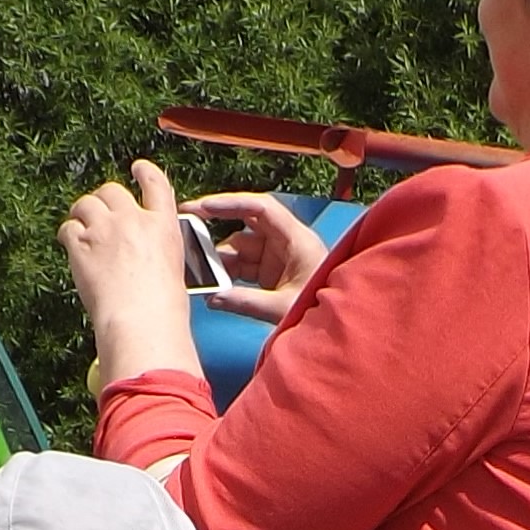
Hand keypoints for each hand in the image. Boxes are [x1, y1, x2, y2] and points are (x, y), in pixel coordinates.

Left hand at [60, 162, 202, 388]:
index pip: (156, 184)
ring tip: (81, 227)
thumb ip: (159, 247)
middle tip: (100, 213)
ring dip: (82, 213)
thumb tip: (146, 248)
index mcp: (163, 225)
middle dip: (104, 199)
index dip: (145, 172)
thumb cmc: (161, 307)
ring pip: (86, 204)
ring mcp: (104, 229)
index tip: (138, 168)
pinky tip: (70, 246)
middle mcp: (133, 220)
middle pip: (112, 190)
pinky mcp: (81, 244)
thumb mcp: (174, 267)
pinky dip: (67, 235)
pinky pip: (67, 228)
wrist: (140, 320)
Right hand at [183, 190, 328, 322]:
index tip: (202, 207)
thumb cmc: (322, 308)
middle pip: (244, 227)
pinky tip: (214, 287)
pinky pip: (242, 267)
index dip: (230, 203)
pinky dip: (227, 276)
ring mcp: (277, 258)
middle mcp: (285, 243)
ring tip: (201, 276)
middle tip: (189, 239)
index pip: (260, 209)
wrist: (341, 325)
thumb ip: (247, 302)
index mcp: (296, 239)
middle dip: (217, 232)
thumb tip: (213, 299)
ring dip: (220, 262)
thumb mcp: (284, 307)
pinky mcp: (271, 273)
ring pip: (239, 250)